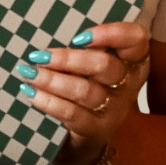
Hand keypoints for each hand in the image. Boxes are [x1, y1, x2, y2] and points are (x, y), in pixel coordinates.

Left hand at [16, 21, 150, 164]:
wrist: (96, 133)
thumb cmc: (93, 86)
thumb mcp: (98, 65)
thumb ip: (85, 47)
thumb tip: (50, 31)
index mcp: (133, 61)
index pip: (136, 40)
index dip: (112, 34)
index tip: (80, 36)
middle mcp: (128, 84)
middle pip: (104, 66)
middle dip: (68, 59)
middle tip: (40, 56)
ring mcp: (114, 109)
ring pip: (85, 91)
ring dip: (52, 80)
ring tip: (29, 72)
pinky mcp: (97, 129)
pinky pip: (72, 114)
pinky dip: (48, 101)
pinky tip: (31, 91)